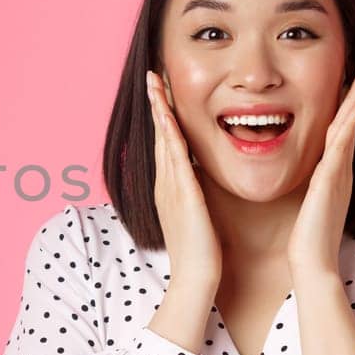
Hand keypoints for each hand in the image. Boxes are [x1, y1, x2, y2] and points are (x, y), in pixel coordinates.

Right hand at [146, 70, 221, 290]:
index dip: (163, 116)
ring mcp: (170, 188)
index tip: (162, 92)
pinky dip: (169, 132)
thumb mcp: (197, 219)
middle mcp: (165, 184)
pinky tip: (167, 114)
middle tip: (152, 75)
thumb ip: (196, 198)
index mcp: (170, 189)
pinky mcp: (182, 194)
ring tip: (154, 83)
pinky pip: (173, 156)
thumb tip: (201, 183)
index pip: (165, 144)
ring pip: (162, 139)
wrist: (195, 280)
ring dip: (158, 109)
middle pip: (158, 134)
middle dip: (155, 104)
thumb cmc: (201, 255)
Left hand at [287, 62, 354, 279]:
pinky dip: (349, 127)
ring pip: (349, 130)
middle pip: (351, 123)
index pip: (342, 131)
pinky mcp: (330, 182)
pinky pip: (342, 148)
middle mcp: (340, 170)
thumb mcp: (311, 202)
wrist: (312, 262)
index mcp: (334, 172)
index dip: (349, 106)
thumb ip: (315, 185)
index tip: (353, 82)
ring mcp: (338, 175)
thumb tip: (313, 175)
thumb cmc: (309, 236)